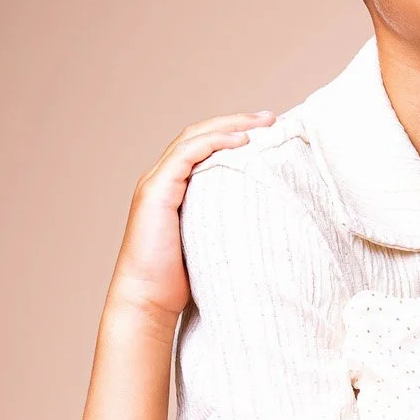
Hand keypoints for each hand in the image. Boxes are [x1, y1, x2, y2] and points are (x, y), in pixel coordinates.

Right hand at [109, 112, 274, 321]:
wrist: (148, 301)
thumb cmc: (180, 283)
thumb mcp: (212, 243)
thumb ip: (226, 224)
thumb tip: (266, 221)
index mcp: (173, 188)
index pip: (203, 147)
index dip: (233, 133)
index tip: (267, 131)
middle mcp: (162, 179)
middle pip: (200, 134)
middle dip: (237, 122)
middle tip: (271, 118)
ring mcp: (156, 183)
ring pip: (194, 138)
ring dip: (229, 126)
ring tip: (261, 123)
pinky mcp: (155, 192)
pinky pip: (186, 155)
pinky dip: (213, 143)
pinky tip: (240, 141)